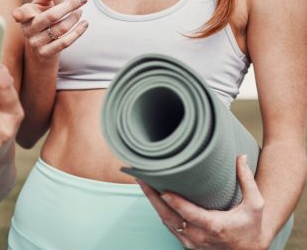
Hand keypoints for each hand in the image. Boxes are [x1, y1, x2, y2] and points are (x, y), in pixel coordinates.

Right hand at [12, 0, 88, 56]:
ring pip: (60, 29)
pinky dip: (77, 32)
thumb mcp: (41, 5)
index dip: (20, 13)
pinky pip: (65, 42)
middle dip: (70, 5)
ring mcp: (36, 43)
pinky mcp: (45, 53)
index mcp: (25, 15)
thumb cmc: (42, 19)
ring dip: (74, 18)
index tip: (18, 15)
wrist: (40, 48)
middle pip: (51, 16)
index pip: (23, 12)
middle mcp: (28, 29)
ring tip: (80, 12)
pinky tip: (84, 24)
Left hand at [137, 156, 266, 249]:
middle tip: (142, 178)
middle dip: (154, 198)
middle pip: (170, 218)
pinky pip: (169, 226)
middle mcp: (200, 236)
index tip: (164, 190)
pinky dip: (159, 211)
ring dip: (153, 203)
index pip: (191, 214)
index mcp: (215, 226)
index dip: (176, 203)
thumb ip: (247, 180)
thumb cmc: (251, 226)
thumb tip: (240, 156)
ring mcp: (192, 242)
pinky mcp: (188, 243)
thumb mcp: (255, 205)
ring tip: (143, 182)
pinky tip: (152, 196)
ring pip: (166, 222)